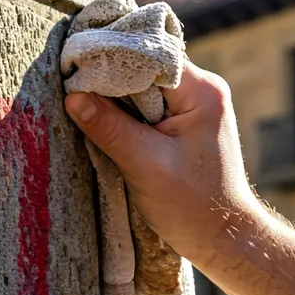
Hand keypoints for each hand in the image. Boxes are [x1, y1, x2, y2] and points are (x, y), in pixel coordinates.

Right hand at [63, 60, 259, 270]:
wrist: (223, 237)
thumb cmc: (192, 206)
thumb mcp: (145, 166)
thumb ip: (109, 128)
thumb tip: (72, 97)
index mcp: (202, 91)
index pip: (148, 57)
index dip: (111, 60)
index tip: (75, 66)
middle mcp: (203, 88)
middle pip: (145, 67)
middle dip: (110, 77)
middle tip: (73, 84)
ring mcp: (195, 103)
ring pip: (144, 85)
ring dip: (116, 96)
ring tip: (84, 101)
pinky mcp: (185, 120)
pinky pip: (148, 103)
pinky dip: (126, 110)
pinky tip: (105, 118)